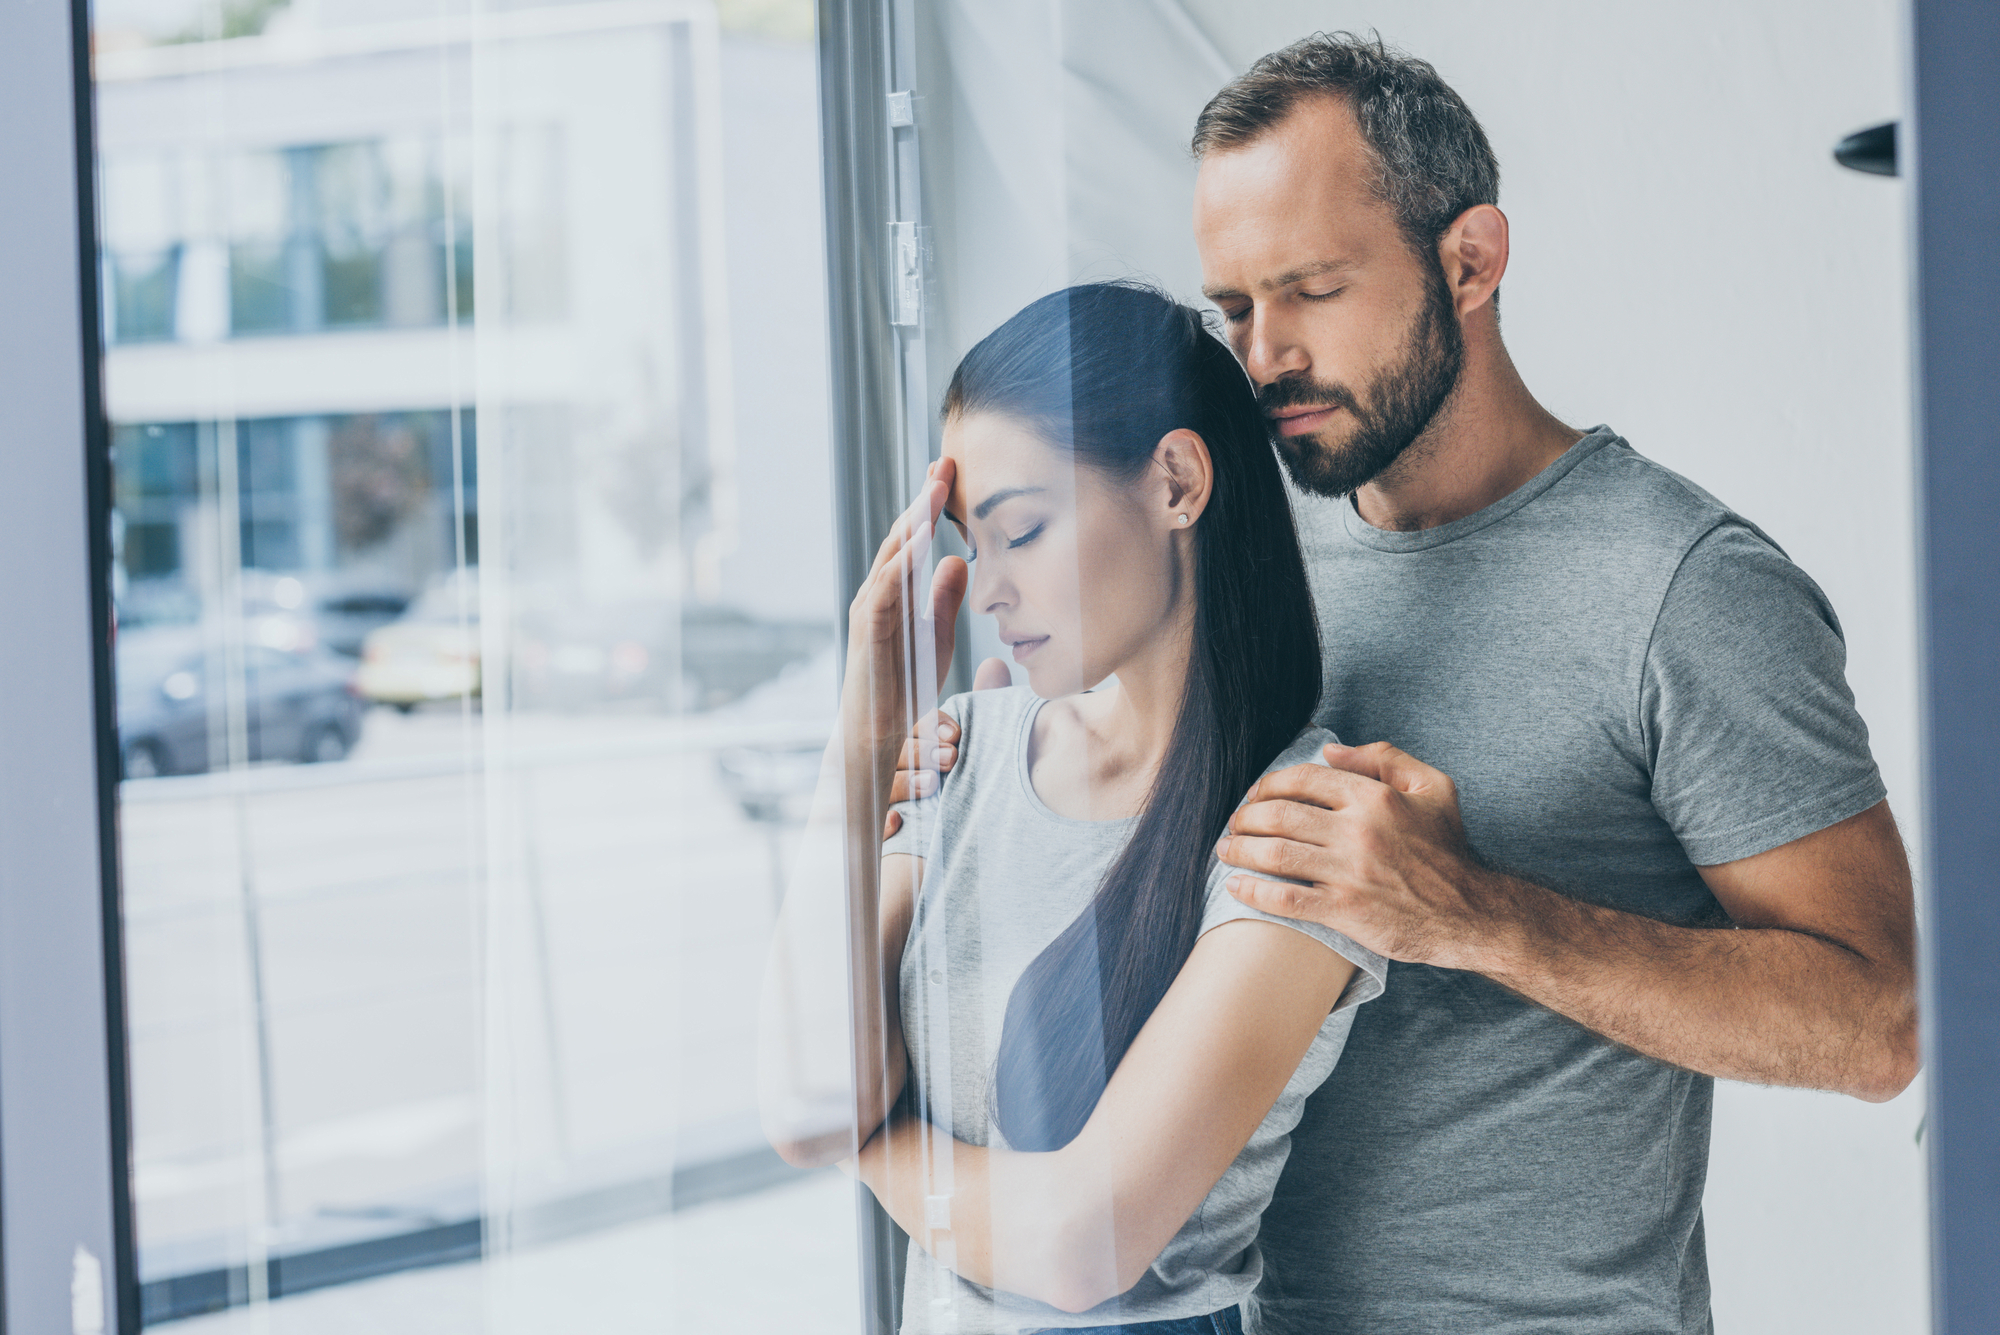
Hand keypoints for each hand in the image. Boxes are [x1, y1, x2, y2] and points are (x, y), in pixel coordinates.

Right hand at [844, 461, 967, 756]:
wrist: (877, 734)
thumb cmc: (903, 687)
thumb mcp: (935, 636)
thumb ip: (943, 600)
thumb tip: (957, 561)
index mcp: (894, 593)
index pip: (914, 541)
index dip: (931, 508)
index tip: (952, 473)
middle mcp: (877, 594)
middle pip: (901, 537)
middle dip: (921, 500)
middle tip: (944, 464)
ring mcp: (869, 610)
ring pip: (892, 555)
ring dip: (914, 520)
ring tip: (936, 489)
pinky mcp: (868, 630)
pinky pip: (886, 587)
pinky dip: (903, 560)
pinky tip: (923, 538)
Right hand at [881, 656, 1009, 838]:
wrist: (965, 849)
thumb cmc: (967, 788)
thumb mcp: (974, 745)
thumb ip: (984, 705)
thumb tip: (993, 663)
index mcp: (916, 742)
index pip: (916, 727)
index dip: (934, 728)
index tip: (957, 736)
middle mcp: (894, 767)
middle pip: (895, 752)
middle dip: (921, 752)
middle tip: (951, 759)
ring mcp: (882, 801)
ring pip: (881, 785)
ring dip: (904, 784)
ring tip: (929, 784)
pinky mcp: (878, 835)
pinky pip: (870, 827)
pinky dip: (883, 825)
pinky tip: (897, 822)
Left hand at [1215, 741, 1506, 966]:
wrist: (1471, 914)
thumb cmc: (1448, 851)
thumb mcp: (1433, 787)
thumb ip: (1383, 757)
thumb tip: (1331, 750)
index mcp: (1374, 797)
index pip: (1302, 779)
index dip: (1268, 784)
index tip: (1255, 795)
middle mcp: (1358, 831)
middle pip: (1278, 814)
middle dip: (1245, 817)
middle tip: (1233, 824)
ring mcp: (1349, 872)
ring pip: (1274, 854)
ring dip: (1239, 850)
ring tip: (1225, 850)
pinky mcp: (1344, 911)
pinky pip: (1285, 899)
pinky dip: (1253, 891)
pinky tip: (1236, 887)